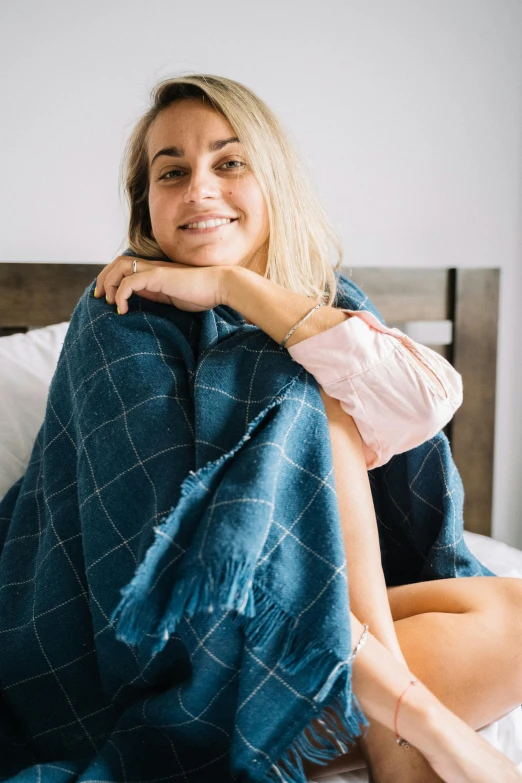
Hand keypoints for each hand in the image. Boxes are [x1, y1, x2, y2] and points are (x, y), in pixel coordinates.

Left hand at [93, 255, 227, 313]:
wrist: (219, 286)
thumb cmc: (201, 294)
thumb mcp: (172, 297)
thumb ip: (155, 294)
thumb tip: (137, 299)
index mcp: (154, 271)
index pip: (124, 267)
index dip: (110, 279)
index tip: (106, 298)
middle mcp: (152, 267)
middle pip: (117, 262)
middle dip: (103, 279)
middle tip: (98, 298)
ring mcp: (155, 270)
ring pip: (120, 267)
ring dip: (108, 284)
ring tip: (109, 302)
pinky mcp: (159, 277)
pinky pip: (130, 281)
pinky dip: (120, 294)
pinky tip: (122, 309)